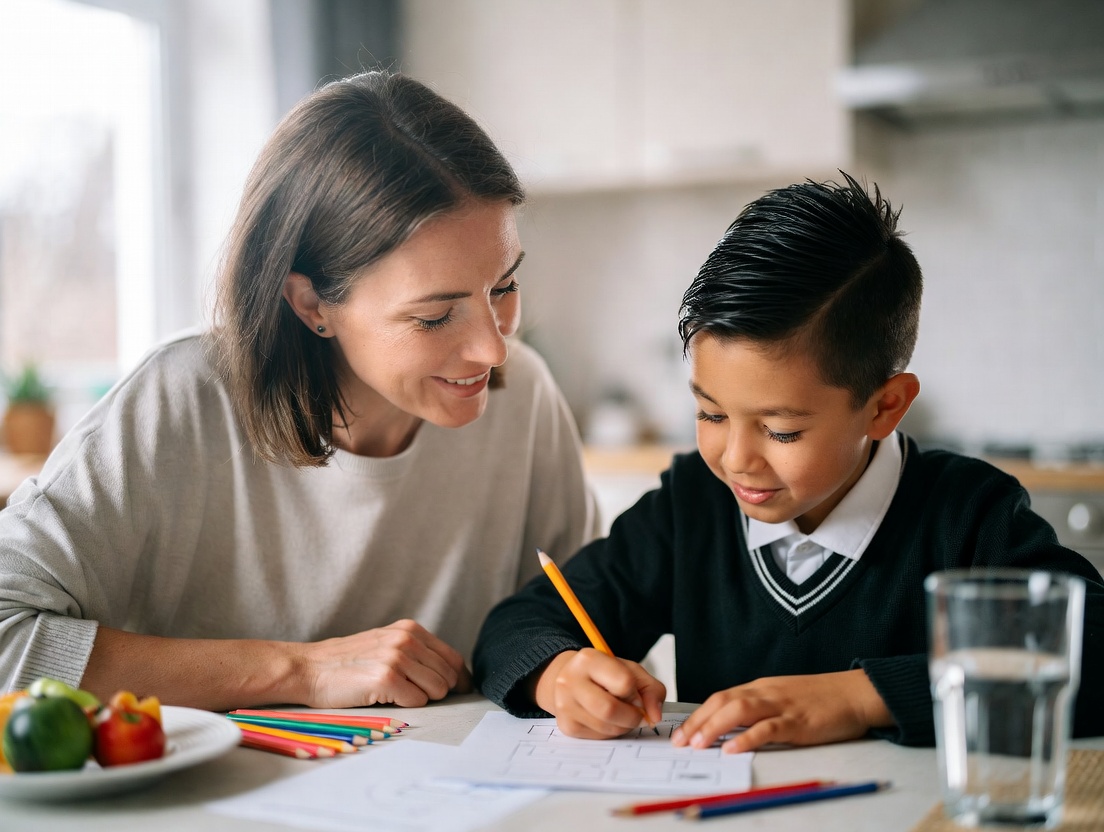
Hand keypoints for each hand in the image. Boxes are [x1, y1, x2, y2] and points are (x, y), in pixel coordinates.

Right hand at [298, 619, 470, 707]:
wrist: (309, 668)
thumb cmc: (348, 662)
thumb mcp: (387, 644)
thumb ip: (417, 652)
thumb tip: (454, 676)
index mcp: (410, 629)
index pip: (453, 658)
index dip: (460, 679)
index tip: (460, 693)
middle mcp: (407, 639)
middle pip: (448, 677)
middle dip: (437, 692)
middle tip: (412, 695)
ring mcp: (397, 657)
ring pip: (437, 690)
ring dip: (421, 699)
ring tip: (396, 694)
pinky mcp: (386, 678)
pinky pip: (417, 702)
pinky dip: (405, 706)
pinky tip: (384, 699)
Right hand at [532, 649, 665, 738]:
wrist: (571, 680)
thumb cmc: (604, 675)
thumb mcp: (630, 671)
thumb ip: (651, 689)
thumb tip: (655, 716)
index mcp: (589, 659)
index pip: (624, 683)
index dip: (637, 694)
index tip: (636, 695)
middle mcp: (571, 680)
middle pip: (610, 709)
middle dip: (632, 717)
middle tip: (636, 715)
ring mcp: (565, 704)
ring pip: (606, 727)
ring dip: (623, 726)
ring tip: (622, 715)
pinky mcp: (566, 725)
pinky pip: (598, 737)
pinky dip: (611, 732)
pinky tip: (607, 720)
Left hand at [671, 669, 893, 752]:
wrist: (855, 692)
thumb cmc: (820, 699)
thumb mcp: (783, 698)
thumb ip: (760, 708)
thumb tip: (732, 728)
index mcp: (759, 688)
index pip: (720, 698)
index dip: (697, 715)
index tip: (680, 733)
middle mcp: (765, 693)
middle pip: (722, 702)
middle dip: (697, 722)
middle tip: (679, 742)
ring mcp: (781, 705)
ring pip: (739, 711)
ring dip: (714, 728)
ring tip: (697, 745)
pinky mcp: (798, 721)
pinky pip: (768, 728)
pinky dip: (748, 738)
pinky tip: (733, 749)